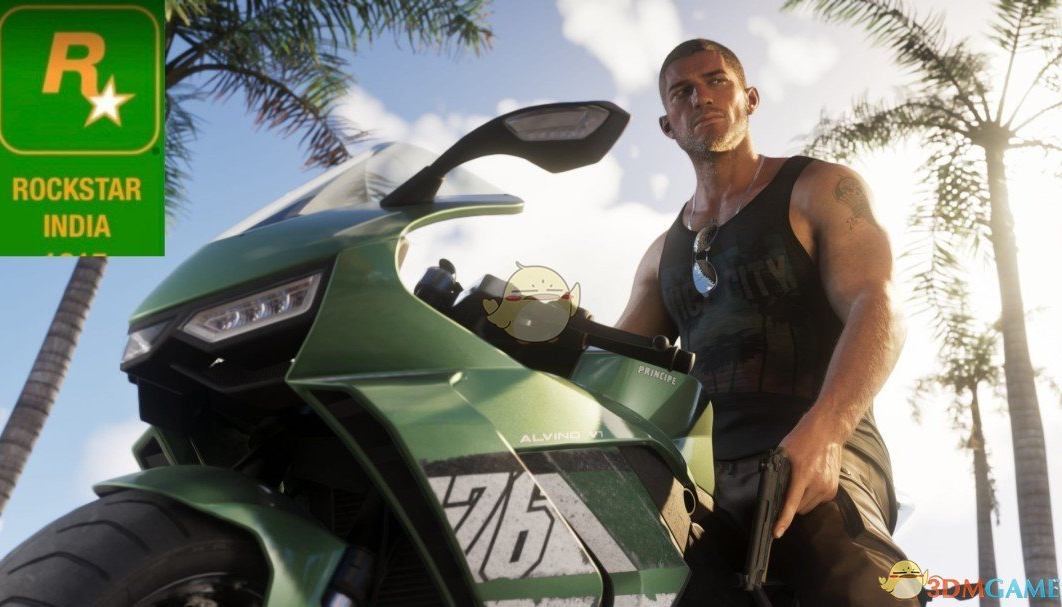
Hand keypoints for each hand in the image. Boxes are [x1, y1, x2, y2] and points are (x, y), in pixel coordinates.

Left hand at [773, 409, 843, 537]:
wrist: (828, 432)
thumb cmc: (802, 440)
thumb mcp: (784, 453)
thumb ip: (778, 472)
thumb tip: (771, 490)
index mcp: (803, 475)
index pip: (791, 504)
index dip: (782, 520)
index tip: (777, 532)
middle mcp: (818, 484)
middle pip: (799, 509)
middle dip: (790, 505)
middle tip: (787, 489)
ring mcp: (828, 487)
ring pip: (808, 507)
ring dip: (801, 502)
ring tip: (800, 483)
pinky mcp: (833, 489)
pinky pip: (817, 502)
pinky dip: (810, 497)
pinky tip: (809, 483)